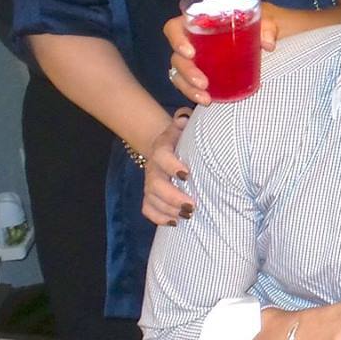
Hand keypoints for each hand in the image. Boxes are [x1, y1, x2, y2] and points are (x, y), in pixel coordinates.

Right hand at [143, 111, 194, 226]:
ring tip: (188, 215)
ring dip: (169, 210)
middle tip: (193, 205)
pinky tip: (175, 222)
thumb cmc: (181, 136)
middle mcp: (152, 167)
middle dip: (173, 197)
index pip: (162, 156)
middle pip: (155, 185)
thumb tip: (185, 117)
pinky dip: (159, 218)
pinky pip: (148, 209)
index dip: (172, 166)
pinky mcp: (149, 195)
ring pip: (151, 200)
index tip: (187, 175)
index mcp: (161, 148)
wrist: (166, 144)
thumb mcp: (183, 124)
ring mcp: (149, 182)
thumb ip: (184, 119)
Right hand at [162, 12, 278, 105]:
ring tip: (205, 97)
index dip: (176, 39)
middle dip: (187, 71)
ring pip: (180, 73)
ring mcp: (196, 59)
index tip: (190, 53)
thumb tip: (268, 43)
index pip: (174, 28)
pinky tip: (207, 100)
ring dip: (188, 87)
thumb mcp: (266, 20)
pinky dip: (194, 93)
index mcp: (200, 22)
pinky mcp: (202, 73)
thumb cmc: (260, 24)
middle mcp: (193, 40)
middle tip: (203, 82)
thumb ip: (268, 27)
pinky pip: (189, 84)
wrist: (267, 40)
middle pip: (177, 56)